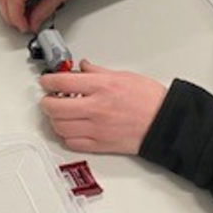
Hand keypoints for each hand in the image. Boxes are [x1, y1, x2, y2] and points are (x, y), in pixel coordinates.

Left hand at [39, 60, 166, 153]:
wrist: (166, 123)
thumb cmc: (150, 100)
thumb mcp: (123, 76)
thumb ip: (97, 72)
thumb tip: (83, 67)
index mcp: (102, 87)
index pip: (61, 83)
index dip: (48, 81)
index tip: (46, 81)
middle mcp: (96, 108)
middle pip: (54, 107)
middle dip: (46, 101)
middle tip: (49, 98)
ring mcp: (97, 129)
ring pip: (59, 127)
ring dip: (55, 119)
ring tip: (61, 113)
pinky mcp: (100, 145)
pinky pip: (72, 143)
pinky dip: (67, 136)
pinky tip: (72, 128)